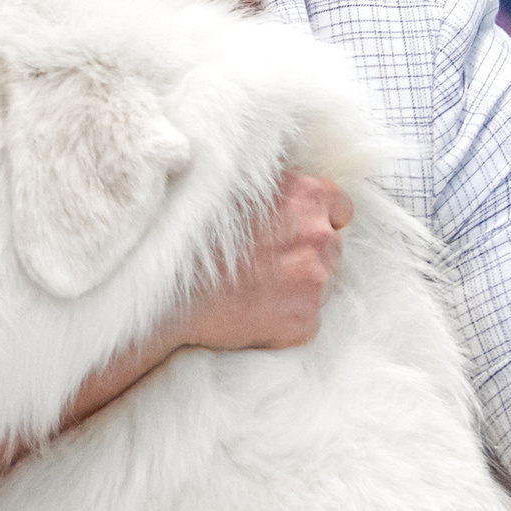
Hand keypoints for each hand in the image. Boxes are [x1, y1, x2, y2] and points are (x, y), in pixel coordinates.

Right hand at [170, 171, 348, 352]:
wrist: (169, 288)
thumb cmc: (194, 236)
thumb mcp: (236, 190)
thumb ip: (273, 191)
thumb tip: (286, 196)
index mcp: (306, 197)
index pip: (341, 207)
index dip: (321, 218)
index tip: (300, 229)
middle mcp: (318, 236)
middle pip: (331, 246)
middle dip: (306, 254)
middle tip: (266, 263)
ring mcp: (314, 279)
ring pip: (321, 283)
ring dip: (298, 286)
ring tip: (255, 288)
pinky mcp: (304, 319)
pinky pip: (306, 320)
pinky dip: (285, 320)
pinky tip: (253, 312)